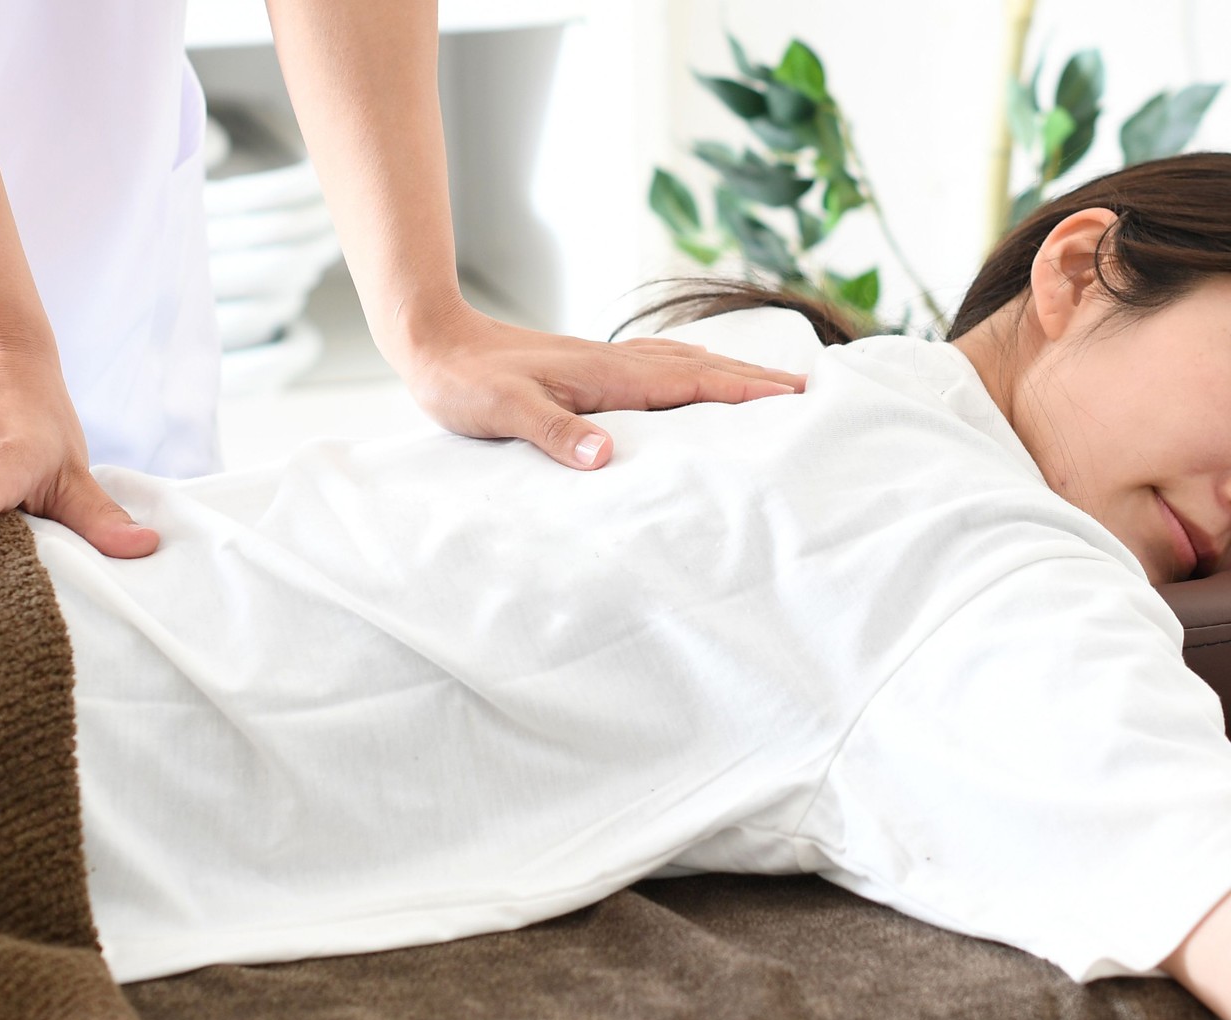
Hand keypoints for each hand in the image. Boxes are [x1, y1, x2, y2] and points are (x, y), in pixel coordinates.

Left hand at [396, 303, 806, 468]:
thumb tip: (607, 456)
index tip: (797, 396)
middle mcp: (614, 363)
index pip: (694, 382)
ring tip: (768, 386)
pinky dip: (690, 370)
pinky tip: (691, 376)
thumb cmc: (464, 382)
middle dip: (755, 379)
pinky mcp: (585, 368)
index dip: (746, 390)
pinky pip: (656, 367)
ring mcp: (602, 362)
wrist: (432, 342)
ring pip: (682, 363)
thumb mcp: (505, 413)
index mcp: (608, 375)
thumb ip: (555, 433)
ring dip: (728, 372)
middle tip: (809, 391)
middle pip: (701, 368)